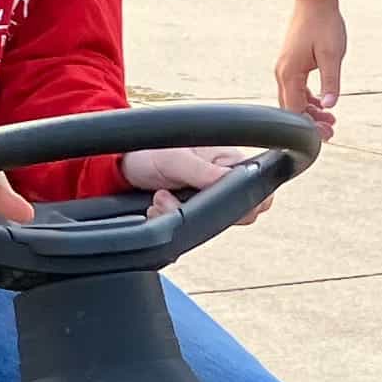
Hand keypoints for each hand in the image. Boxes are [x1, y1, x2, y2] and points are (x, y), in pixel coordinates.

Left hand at [121, 140, 272, 221]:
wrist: (124, 169)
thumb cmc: (152, 153)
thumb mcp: (177, 158)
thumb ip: (203, 171)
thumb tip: (228, 181)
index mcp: (229, 163)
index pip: (257, 189)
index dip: (249, 203)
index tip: (220, 205)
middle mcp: (222, 182)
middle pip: (236, 214)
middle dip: (202, 211)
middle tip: (174, 196)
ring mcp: (207, 199)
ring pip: (209, 224)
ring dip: (180, 215)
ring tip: (160, 198)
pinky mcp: (191, 213)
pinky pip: (191, 229)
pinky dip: (170, 222)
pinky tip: (156, 207)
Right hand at [275, 0, 346, 128]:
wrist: (314, 1)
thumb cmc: (323, 24)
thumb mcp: (332, 56)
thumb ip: (330, 82)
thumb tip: (330, 105)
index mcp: (290, 73)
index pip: (296, 111)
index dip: (310, 127)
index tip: (327, 134)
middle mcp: (283, 73)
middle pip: (292, 108)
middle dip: (311, 123)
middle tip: (331, 131)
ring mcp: (285, 68)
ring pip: (294, 99)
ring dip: (310, 111)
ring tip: (330, 119)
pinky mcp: (291, 63)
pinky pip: (296, 89)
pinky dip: (308, 99)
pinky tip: (322, 103)